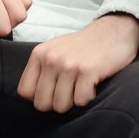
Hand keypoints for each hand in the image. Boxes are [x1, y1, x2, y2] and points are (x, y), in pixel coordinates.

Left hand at [15, 14, 138, 113]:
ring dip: (73, 102)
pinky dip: (88, 98)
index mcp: (39, 54)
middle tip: (70, 92)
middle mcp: (51, 59)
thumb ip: (41, 70)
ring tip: (81, 86)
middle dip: (56, 104)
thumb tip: (32, 98)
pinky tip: (92, 85)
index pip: (24, 92)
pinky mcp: (88, 71)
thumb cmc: (83, 46)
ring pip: (60, 106)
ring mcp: (69, 65)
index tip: (52, 91)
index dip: (38, 97)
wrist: (113, 31)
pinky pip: (81, 101)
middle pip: (41, 104)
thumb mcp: (55, 51)